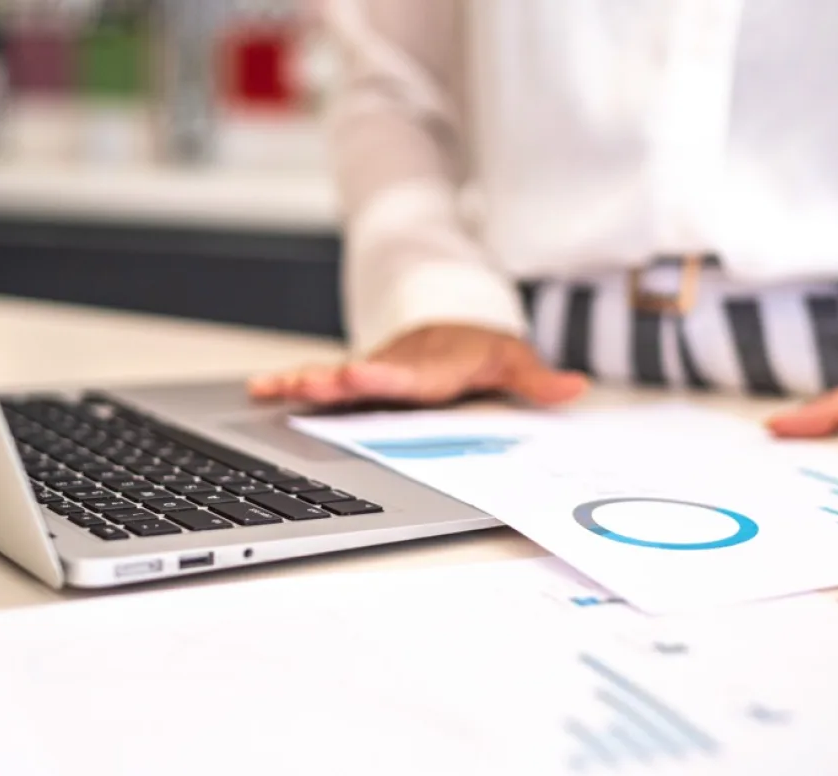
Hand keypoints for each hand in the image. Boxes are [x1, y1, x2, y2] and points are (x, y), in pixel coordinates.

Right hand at [247, 324, 588, 407]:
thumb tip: (577, 389)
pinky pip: (321, 384)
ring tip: (268, 388)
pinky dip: (289, 385)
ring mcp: (372, 373)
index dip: (382, 377)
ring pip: (333, 379)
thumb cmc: (478, 346)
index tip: (355, 372)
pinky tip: (260, 391)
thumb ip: (537, 379)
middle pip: (361, 378)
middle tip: (306, 382)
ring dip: (301, 383)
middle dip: (331, 380)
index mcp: (431, 369)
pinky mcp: (358, 380)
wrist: (450, 323)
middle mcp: (395, 369)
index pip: (406, 376)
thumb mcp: (511, 358)